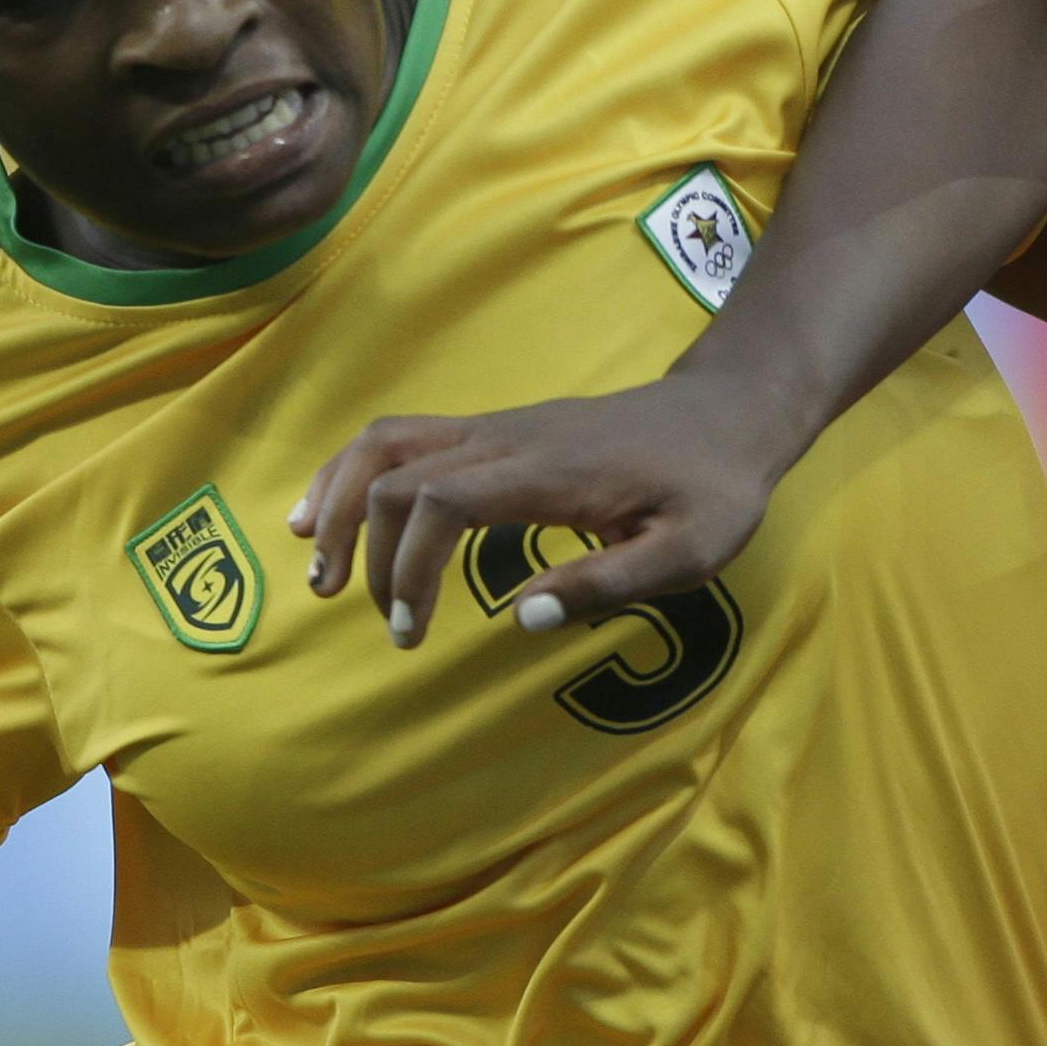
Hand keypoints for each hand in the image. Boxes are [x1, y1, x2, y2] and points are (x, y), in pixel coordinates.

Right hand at [290, 370, 799, 650]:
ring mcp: (498, 427)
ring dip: (340, 497)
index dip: (409, 567)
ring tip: (317, 563)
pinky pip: (405, 439)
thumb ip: (608, 585)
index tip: (410, 632)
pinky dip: (358, 475)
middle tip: (366, 616)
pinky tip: (335, 514)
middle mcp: (509, 438)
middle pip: (395, 472)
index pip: (442, 502)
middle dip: (364, 547)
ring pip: (387, 441)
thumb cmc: (714, 489)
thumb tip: (520, 622)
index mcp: (549, 471)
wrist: (729, 414)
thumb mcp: (690, 551)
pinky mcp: (496, 431)